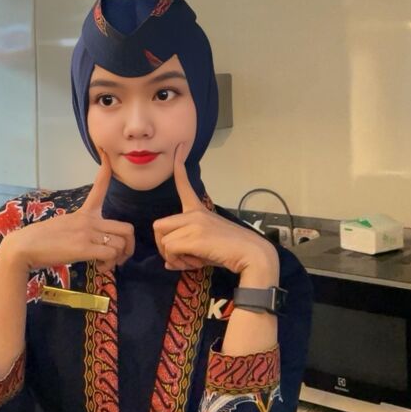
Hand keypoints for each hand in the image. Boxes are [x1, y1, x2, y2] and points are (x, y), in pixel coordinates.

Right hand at [3, 149, 134, 273]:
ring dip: (117, 259)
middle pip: (126, 228)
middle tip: (120, 256)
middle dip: (129, 246)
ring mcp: (87, 233)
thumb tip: (92, 242)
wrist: (24, 247)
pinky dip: (108, 265)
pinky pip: (110, 255)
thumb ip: (81, 228)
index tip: (106, 154)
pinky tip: (98, 267)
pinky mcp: (84, 248)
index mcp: (84, 212)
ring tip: (103, 265)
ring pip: (120, 245)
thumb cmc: (40, 239)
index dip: (106, 170)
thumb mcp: (63, 225)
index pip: (99, 187)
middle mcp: (89, 220)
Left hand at [153, 143, 278, 277]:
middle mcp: (194, 213)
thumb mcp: (204, 248)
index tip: (179, 147)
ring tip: (190, 261)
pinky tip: (193, 263)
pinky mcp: (194, 236)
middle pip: (158, 226)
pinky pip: (170, 250)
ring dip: (172, 256)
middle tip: (179, 257)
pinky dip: (177, 261)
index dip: (178, 167)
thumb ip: (185, 251)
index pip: (184, 185)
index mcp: (198, 210)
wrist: (252, 255)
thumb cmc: (231, 252)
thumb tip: (167, 263)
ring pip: (163, 240)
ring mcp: (194, 223)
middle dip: (163, 246)